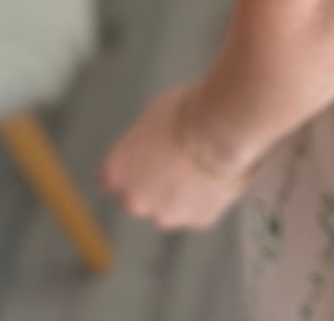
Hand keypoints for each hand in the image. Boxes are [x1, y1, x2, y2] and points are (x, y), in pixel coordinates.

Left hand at [98, 81, 257, 231]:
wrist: (222, 127)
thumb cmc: (186, 113)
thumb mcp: (151, 119)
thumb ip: (142, 144)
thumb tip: (151, 149)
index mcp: (116, 171)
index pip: (111, 179)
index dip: (131, 167)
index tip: (145, 156)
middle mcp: (134, 200)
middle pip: (139, 197)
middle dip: (154, 183)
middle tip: (177, 159)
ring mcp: (165, 215)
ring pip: (169, 207)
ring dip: (179, 193)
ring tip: (202, 164)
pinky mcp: (196, 220)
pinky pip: (197, 210)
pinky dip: (204, 197)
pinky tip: (216, 173)